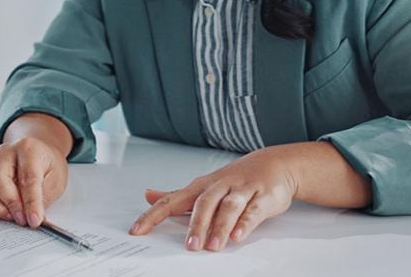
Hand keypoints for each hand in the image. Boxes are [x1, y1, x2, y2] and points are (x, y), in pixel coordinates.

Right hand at [0, 113, 71, 227]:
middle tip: (22, 220)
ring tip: (12, 217)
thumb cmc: (48, 165)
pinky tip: (3, 213)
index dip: (31, 202)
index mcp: (28, 149)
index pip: (28, 177)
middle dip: (10, 203)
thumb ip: (43, 199)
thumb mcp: (56, 180)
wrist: (40, 154)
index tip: (34, 220)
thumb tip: (33, 218)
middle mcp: (6, 153)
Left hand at [129, 146, 297, 250]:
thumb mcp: (201, 186)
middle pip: (204, 204)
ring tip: (213, 245)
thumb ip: (175, 195)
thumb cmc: (233, 178)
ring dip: (220, 226)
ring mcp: (241, 190)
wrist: (272, 163)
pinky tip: (238, 235)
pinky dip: (245, 223)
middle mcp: (218, 186)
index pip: (171, 201)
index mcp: (200, 187)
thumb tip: (147, 196)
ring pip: (228, 207)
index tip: (137, 230)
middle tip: (189, 246)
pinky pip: (253, 210)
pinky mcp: (262, 197)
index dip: (153, 215)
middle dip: (196, 225)